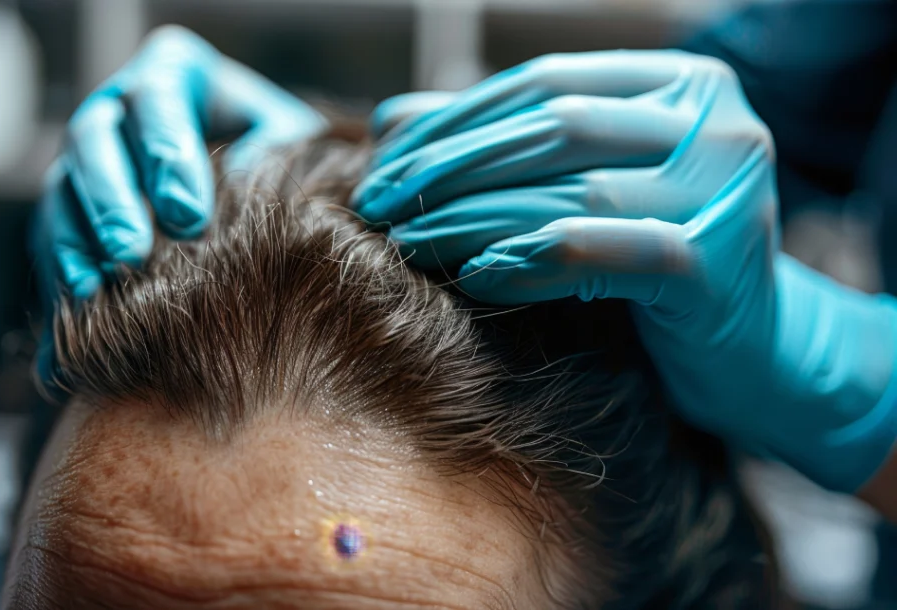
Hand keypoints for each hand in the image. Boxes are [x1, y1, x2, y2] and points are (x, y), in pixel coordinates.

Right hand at [34, 26, 325, 387]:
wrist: (255, 182)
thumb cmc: (276, 149)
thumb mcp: (289, 138)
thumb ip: (277, 150)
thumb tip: (242, 180)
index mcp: (171, 73)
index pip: (158, 99)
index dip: (166, 154)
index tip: (190, 216)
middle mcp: (117, 109)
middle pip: (93, 139)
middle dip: (110, 200)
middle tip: (133, 254)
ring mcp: (86, 159)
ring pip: (62, 189)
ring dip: (77, 240)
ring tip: (95, 290)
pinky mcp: (70, 209)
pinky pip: (51, 235)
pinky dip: (63, 271)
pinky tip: (79, 308)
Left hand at [355, 50, 896, 491]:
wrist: (751, 356)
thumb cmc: (656, 268)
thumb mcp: (585, 191)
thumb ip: (505, 147)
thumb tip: (393, 120)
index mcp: (684, 83)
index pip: (545, 83)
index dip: (456, 118)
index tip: (385, 153)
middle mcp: (717, 121)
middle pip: (553, 127)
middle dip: (450, 165)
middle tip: (377, 200)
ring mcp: (724, 187)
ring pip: (567, 190)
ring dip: (470, 217)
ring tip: (408, 241)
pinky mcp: (713, 262)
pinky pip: (594, 251)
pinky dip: (526, 262)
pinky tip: (473, 275)